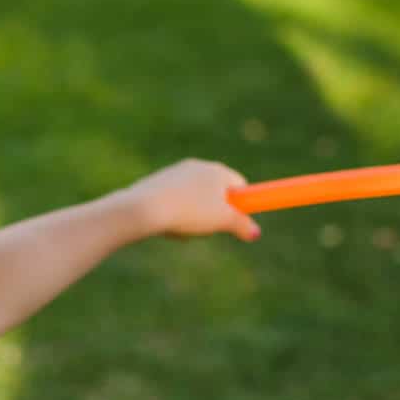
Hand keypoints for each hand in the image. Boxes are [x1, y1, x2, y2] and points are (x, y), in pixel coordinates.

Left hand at [116, 158, 258, 242]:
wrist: (144, 208)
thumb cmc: (189, 211)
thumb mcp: (222, 221)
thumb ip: (242, 225)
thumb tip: (255, 233)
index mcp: (216, 170)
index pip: (239, 184)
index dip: (241, 203)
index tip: (237, 219)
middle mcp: (196, 166)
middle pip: (215, 193)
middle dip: (214, 213)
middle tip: (209, 228)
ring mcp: (174, 173)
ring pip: (193, 201)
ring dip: (193, 218)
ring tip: (184, 229)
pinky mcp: (155, 183)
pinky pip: (173, 202)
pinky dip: (174, 215)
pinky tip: (166, 226)